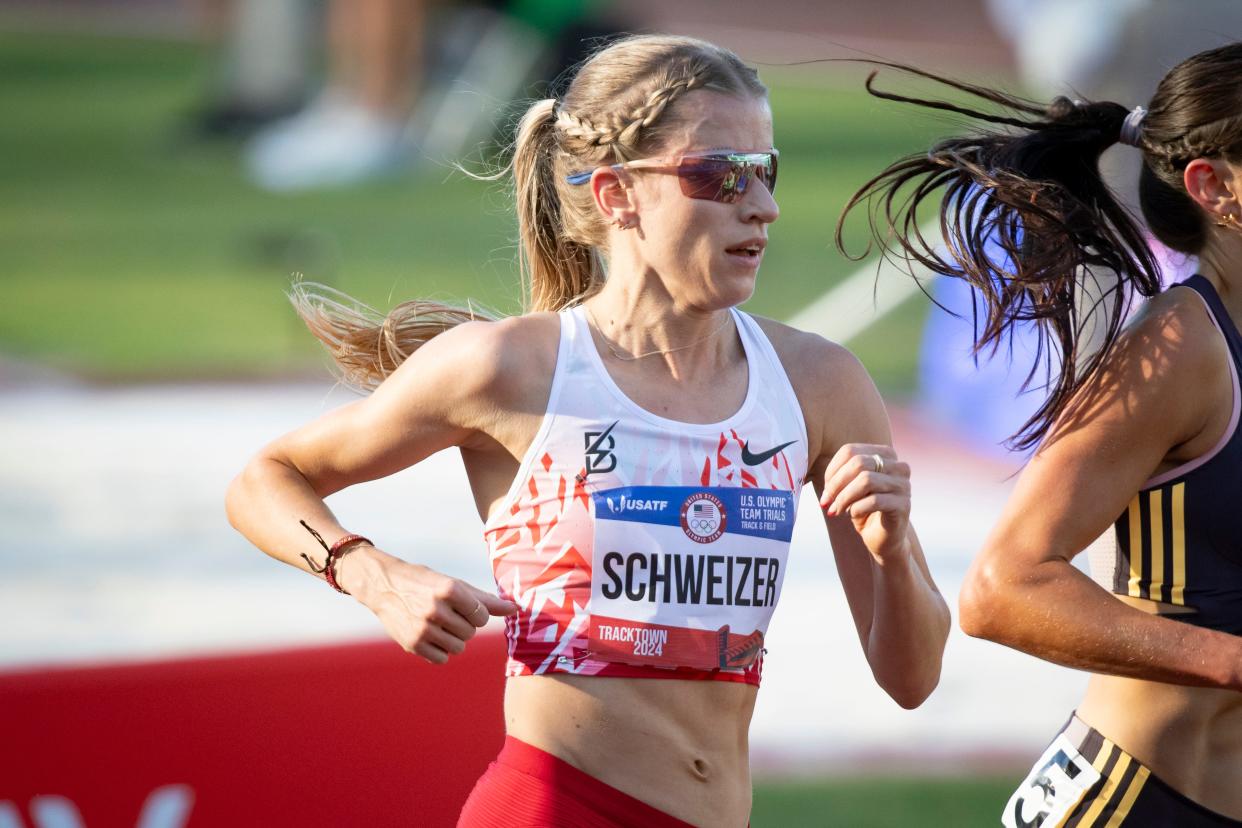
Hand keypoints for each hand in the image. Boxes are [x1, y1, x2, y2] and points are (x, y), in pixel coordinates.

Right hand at [344, 548, 518, 663]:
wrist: (384, 586)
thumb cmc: (426, 583)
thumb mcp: (454, 584)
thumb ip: (485, 599)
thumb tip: (515, 609)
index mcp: (450, 589)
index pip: (481, 616)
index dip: (476, 614)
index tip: (463, 608)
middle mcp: (436, 608)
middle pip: (471, 633)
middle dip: (464, 626)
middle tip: (448, 615)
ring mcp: (423, 628)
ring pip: (459, 647)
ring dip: (454, 639)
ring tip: (440, 625)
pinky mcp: (413, 644)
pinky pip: (442, 658)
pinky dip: (440, 650)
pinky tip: (430, 635)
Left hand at [819, 443, 910, 564]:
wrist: (883, 538)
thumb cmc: (864, 509)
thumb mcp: (850, 487)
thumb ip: (840, 475)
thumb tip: (826, 483)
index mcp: (885, 455)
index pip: (850, 451)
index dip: (832, 470)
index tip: (826, 489)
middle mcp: (898, 466)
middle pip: (858, 463)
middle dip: (836, 484)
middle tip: (826, 501)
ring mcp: (903, 485)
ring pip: (866, 480)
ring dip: (845, 497)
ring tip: (837, 510)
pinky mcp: (903, 505)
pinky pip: (874, 500)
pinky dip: (856, 508)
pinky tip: (852, 515)